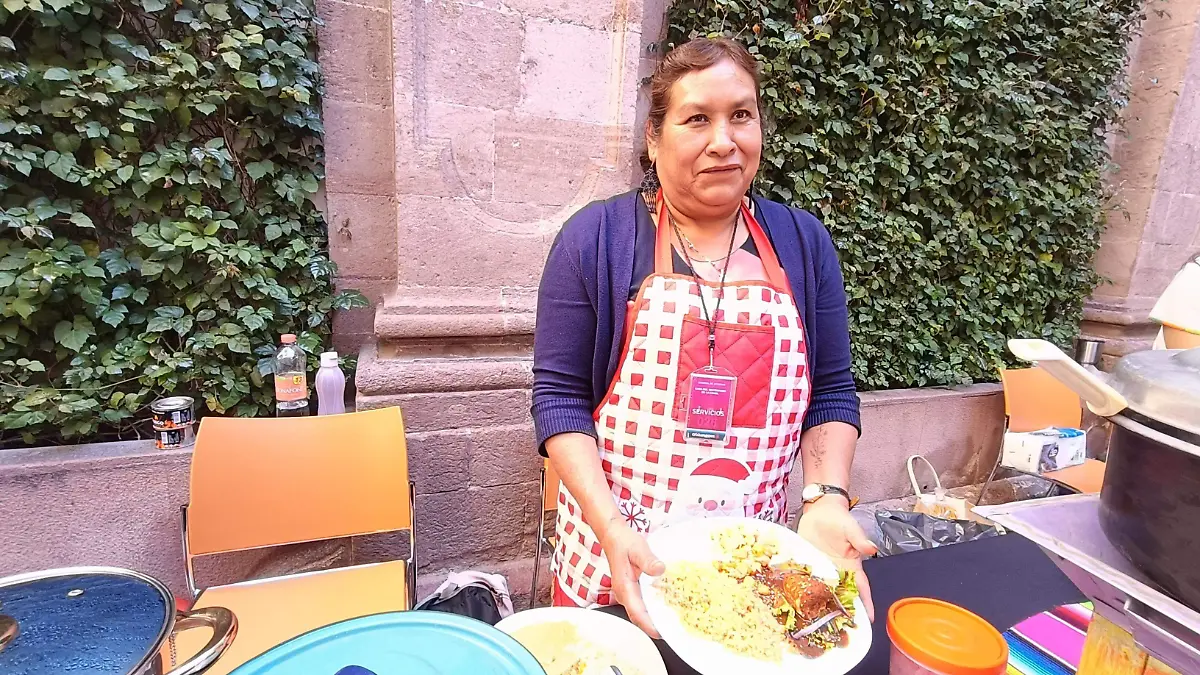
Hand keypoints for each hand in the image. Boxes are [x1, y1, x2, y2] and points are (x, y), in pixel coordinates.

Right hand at [598, 518, 665, 637]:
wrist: (614, 535)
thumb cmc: (624, 542)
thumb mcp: (638, 548)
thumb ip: (649, 560)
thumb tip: (659, 570)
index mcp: (624, 588)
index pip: (637, 613)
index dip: (650, 626)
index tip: (663, 633)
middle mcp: (625, 594)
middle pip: (640, 617)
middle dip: (656, 626)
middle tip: (676, 631)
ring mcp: (628, 593)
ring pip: (641, 612)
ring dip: (656, 619)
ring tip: (675, 623)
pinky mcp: (632, 590)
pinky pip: (643, 604)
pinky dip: (654, 609)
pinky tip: (668, 607)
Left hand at [795, 498, 877, 621]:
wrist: (820, 509)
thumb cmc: (839, 518)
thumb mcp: (851, 527)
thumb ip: (859, 539)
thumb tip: (871, 548)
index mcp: (851, 567)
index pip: (861, 589)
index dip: (865, 604)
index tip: (868, 621)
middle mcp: (836, 572)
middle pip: (841, 596)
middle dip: (841, 613)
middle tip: (840, 632)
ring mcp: (820, 570)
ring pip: (822, 592)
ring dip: (819, 606)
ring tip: (816, 625)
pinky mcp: (806, 565)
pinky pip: (804, 580)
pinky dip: (801, 591)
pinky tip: (795, 603)